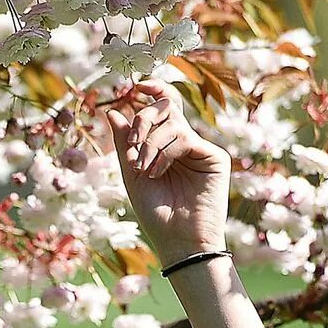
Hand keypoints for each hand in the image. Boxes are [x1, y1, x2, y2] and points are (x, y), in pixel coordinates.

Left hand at [104, 77, 234, 267]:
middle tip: (132, 145)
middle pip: (167, 107)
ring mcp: (200, 149)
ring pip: (172, 122)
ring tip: (143, 169)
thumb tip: (113, 111)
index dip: (152, 90)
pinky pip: (184, 138)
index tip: (136, 86)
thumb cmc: (155, 214)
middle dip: (144, 118)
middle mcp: (184, 143)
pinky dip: (165, 152)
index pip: (161, 108)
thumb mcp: (132, 175)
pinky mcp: (214, 157)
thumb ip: (124, 144)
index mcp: (165, 145)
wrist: (179, 242)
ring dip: (150, 143)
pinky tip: (157, 172)